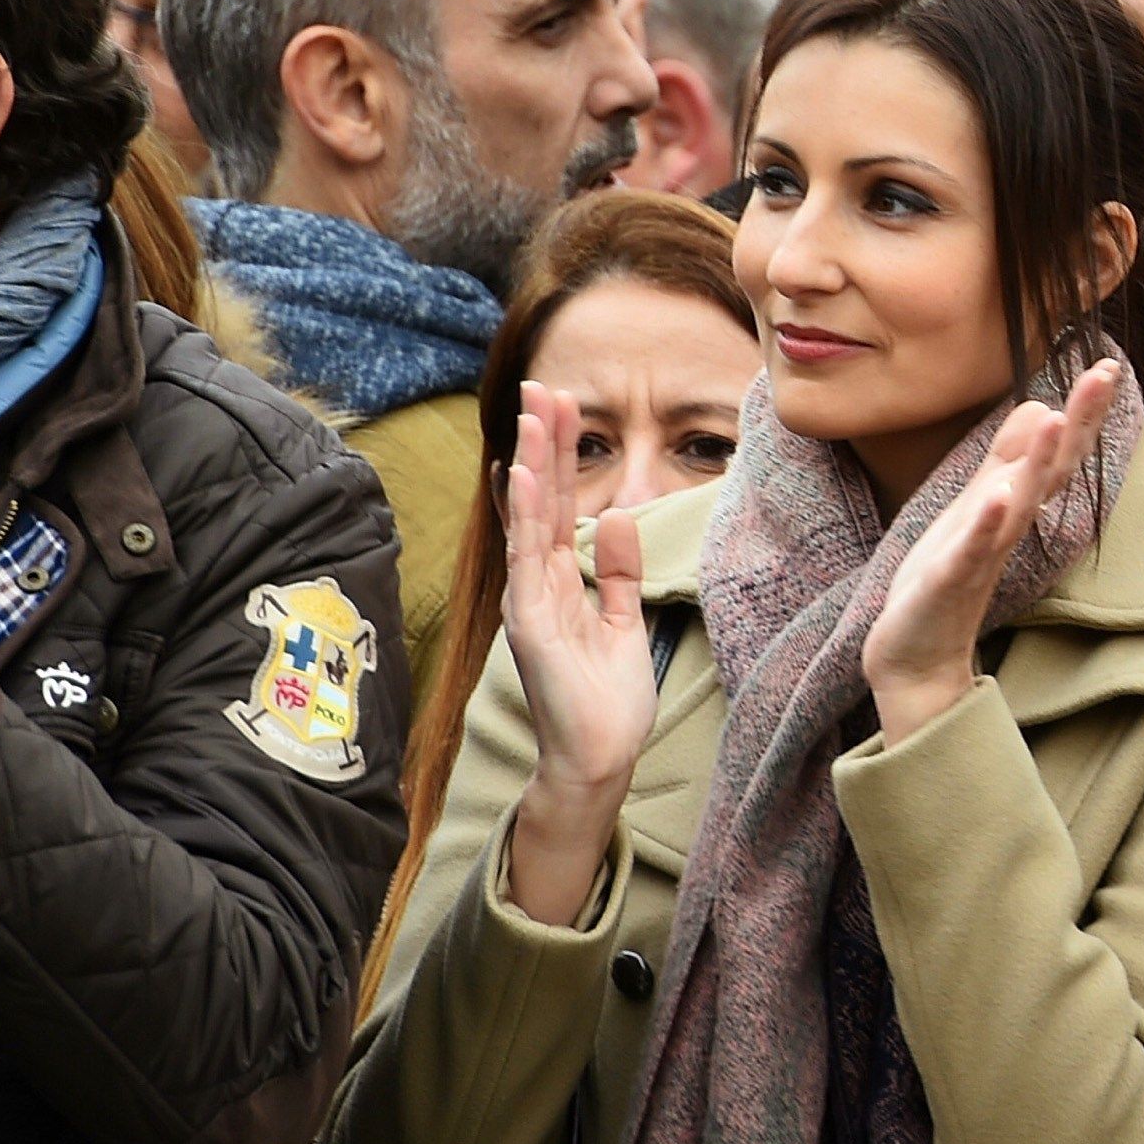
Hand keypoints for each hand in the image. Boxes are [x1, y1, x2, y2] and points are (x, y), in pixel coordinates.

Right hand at [499, 385, 660, 927]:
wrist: (598, 758)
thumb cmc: (606, 698)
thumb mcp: (623, 620)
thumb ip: (618, 570)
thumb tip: (621, 515)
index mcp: (559, 581)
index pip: (557, 505)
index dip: (560, 456)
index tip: (563, 405)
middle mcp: (537, 584)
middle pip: (539, 501)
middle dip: (543, 443)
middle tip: (543, 385)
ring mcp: (530, 601)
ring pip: (529, 520)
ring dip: (531, 464)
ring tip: (533, 412)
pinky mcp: (532, 623)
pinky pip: (527, 561)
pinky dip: (523, 517)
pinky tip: (520, 477)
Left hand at [861, 365, 1121, 736]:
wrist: (917, 655)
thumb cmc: (947, 576)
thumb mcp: (977, 505)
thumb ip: (1006, 460)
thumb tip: (1039, 406)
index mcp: (1015, 505)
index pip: (1058, 451)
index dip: (1083, 410)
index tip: (1108, 363)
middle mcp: (1010, 526)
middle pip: (1054, 468)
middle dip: (1079, 420)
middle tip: (1106, 372)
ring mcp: (983, 554)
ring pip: (1019, 504)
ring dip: (1038, 463)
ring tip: (1056, 418)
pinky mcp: (951, 581)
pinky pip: (973, 549)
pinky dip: (987, 523)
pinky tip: (999, 495)